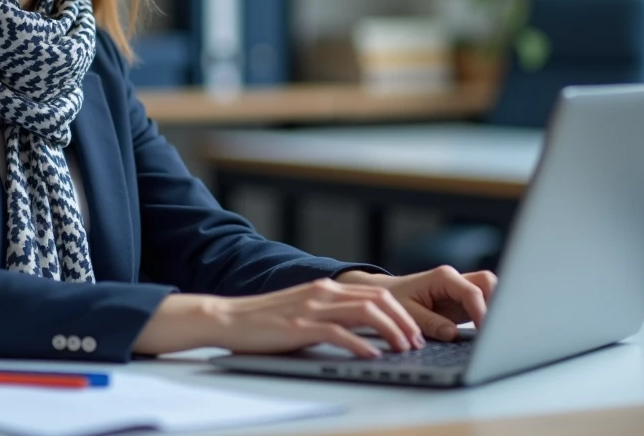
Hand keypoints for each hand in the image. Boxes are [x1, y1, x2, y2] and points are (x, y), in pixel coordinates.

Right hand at [132, 278, 424, 357]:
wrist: (227, 318)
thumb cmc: (264, 321)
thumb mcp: (303, 311)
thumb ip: (329, 315)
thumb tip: (361, 334)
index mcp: (326, 287)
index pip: (376, 293)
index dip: (401, 312)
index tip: (414, 331)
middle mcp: (323, 291)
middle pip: (378, 299)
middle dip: (404, 321)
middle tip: (416, 342)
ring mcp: (312, 307)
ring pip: (366, 312)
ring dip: (391, 331)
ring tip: (402, 349)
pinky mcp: (300, 326)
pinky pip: (340, 333)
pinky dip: (362, 344)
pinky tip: (372, 356)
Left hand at [336, 266, 496, 341]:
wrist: (385, 295)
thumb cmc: (393, 300)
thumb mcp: (407, 313)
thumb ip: (430, 322)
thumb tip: (452, 334)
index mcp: (442, 278)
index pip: (472, 292)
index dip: (483, 313)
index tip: (486, 333)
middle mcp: (455, 280)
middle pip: (489, 283)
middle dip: (498, 302)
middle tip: (497, 330)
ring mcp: (461, 290)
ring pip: (491, 290)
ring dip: (495, 308)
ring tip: (495, 332)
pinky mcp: (463, 302)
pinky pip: (484, 304)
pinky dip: (489, 315)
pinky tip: (487, 333)